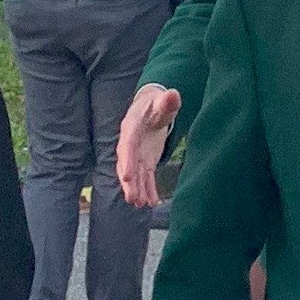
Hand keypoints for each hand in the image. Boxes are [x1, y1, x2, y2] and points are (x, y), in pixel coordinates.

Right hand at [117, 84, 182, 209]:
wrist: (153, 107)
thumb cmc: (157, 103)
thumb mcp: (163, 100)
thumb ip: (167, 100)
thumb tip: (173, 95)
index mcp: (131, 126)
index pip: (127, 146)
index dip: (126, 161)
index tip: (125, 175)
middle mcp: (130, 143)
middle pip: (127, 164)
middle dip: (129, 182)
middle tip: (132, 198)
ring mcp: (136, 154)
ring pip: (135, 174)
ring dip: (137, 190)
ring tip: (140, 204)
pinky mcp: (145, 161)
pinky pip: (145, 177)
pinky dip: (148, 189)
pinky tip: (152, 202)